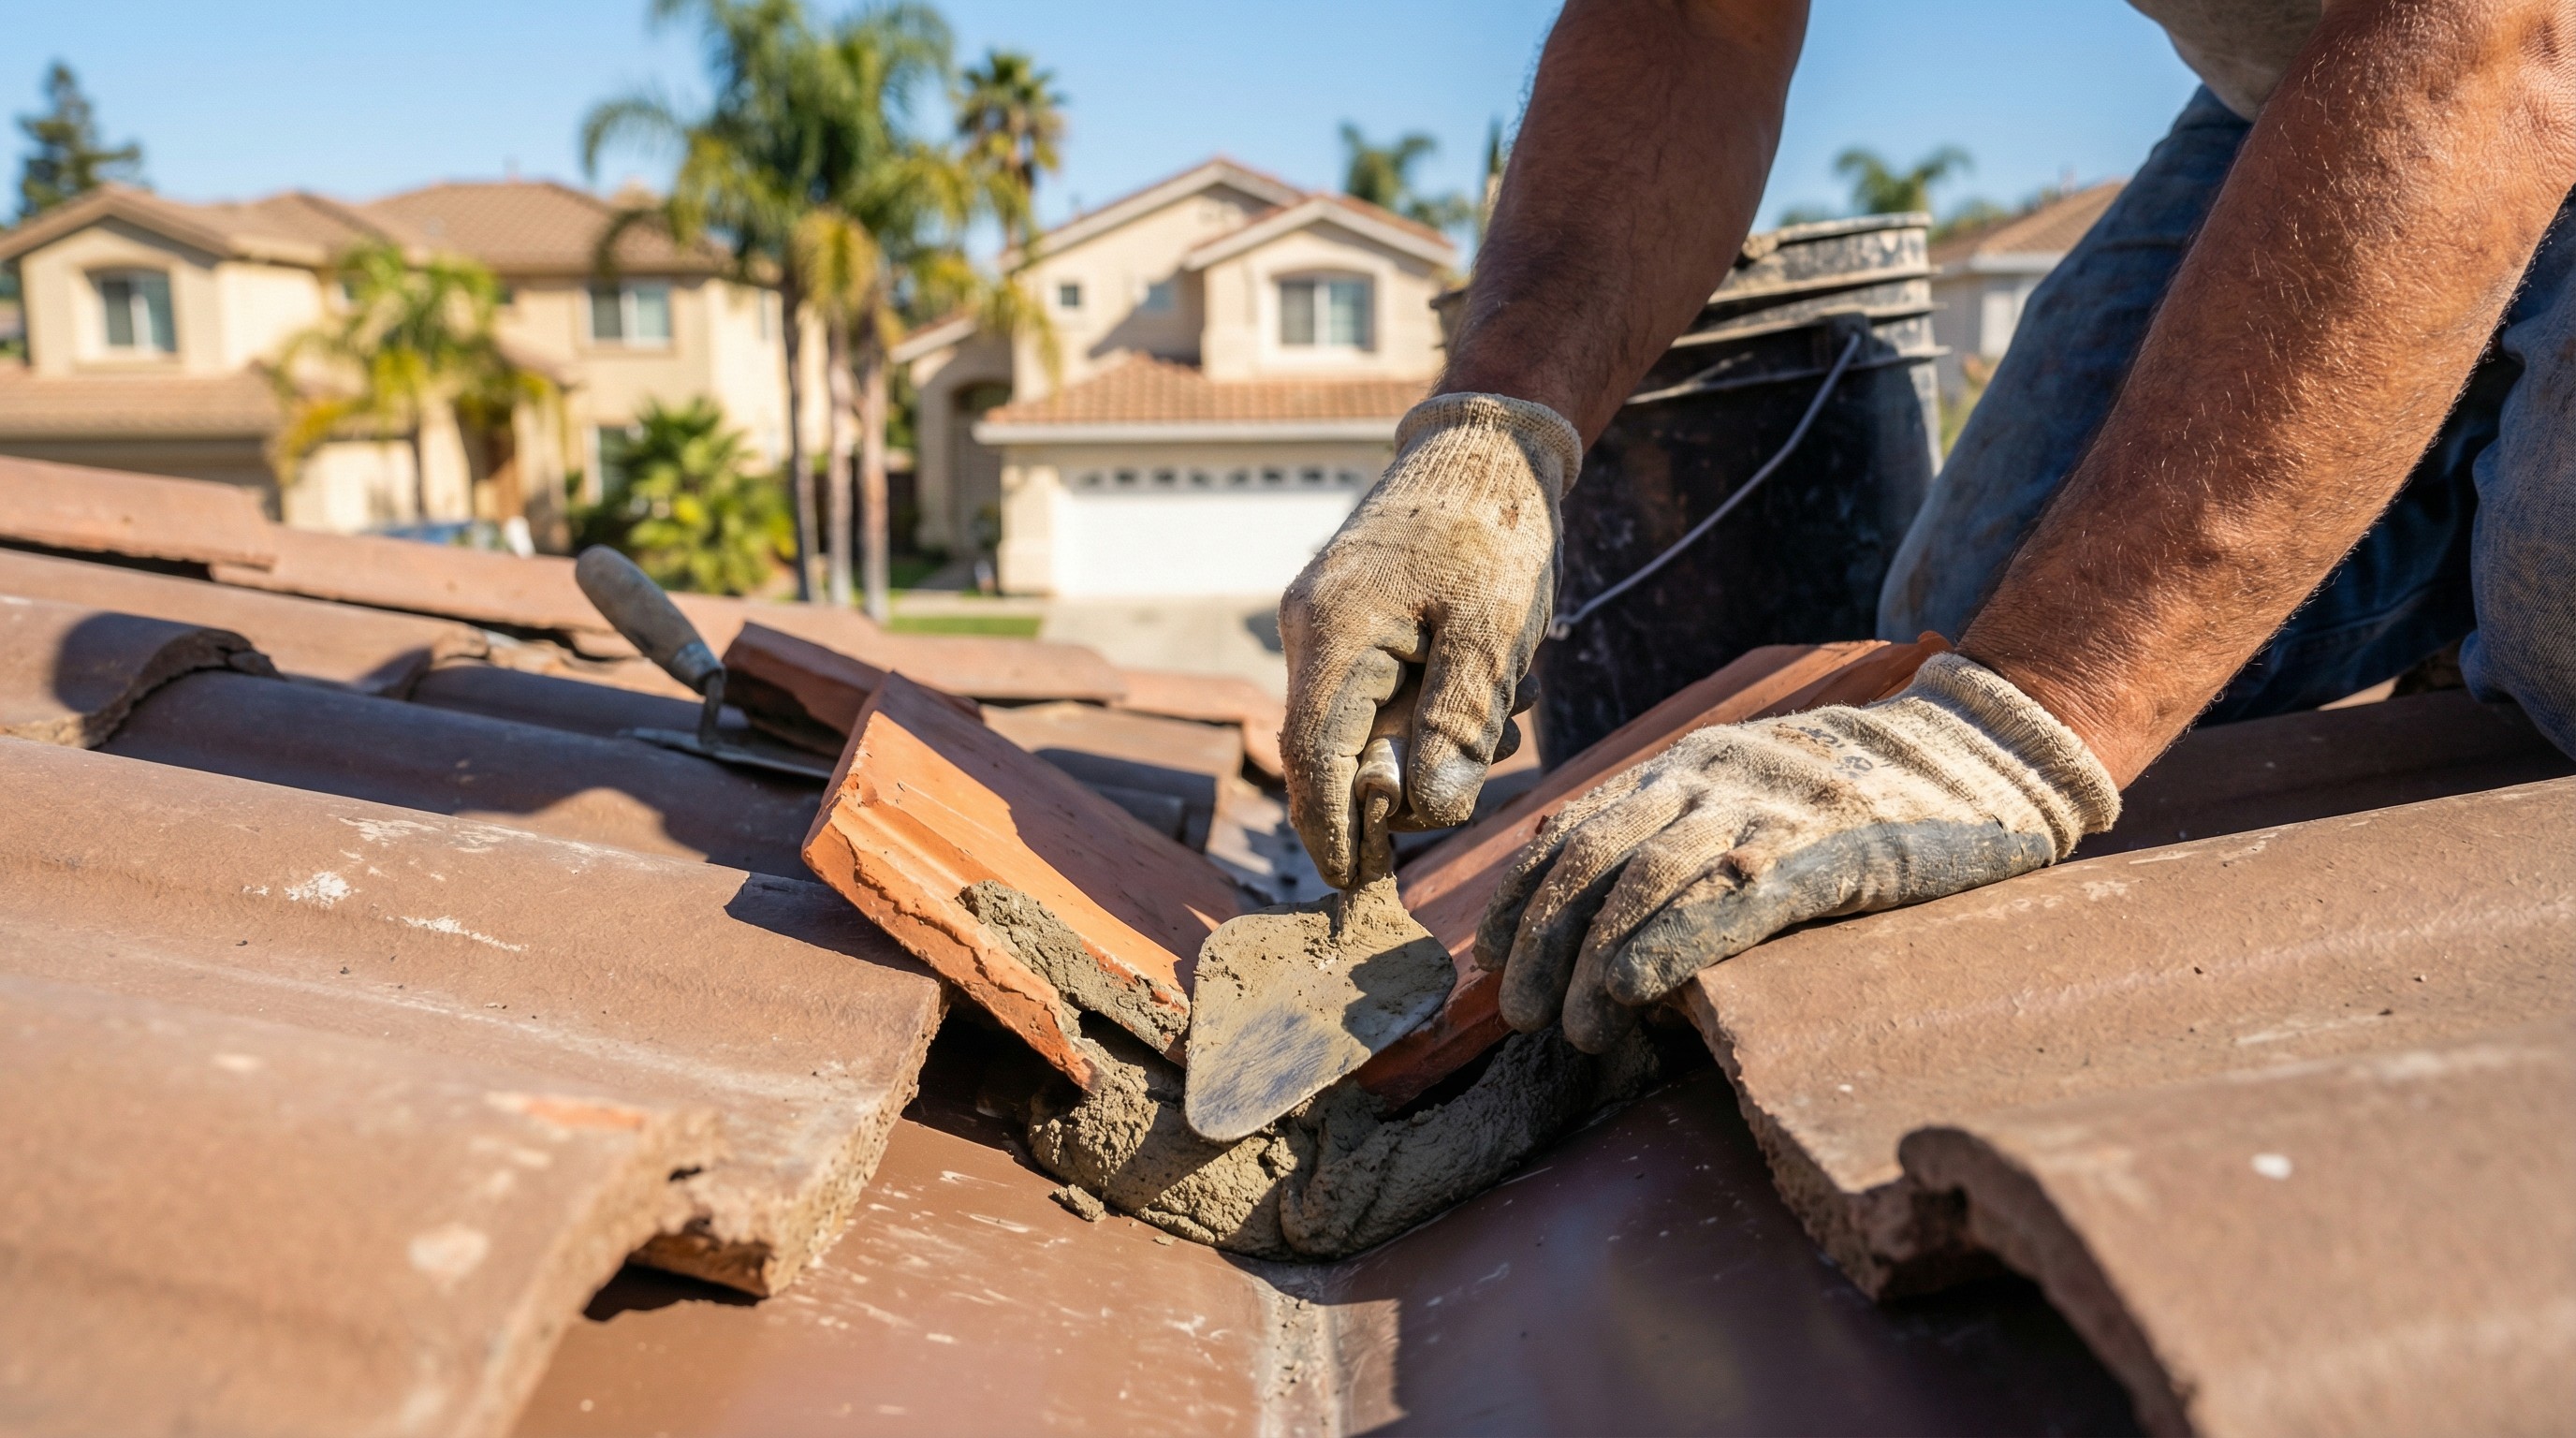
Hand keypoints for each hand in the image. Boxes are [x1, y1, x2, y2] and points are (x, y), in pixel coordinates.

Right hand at [1279, 393, 1582, 888]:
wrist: (1495, 440)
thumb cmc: (1497, 530)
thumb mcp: (1492, 636)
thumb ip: (1455, 729)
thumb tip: (1422, 816)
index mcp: (1333, 632)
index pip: (1311, 759)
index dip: (1330, 831)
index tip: (1354, 887)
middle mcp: (1312, 627)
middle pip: (1333, 748)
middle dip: (1399, 784)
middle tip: (1475, 782)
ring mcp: (1329, 619)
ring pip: (1363, 721)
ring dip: (1431, 738)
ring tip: (1510, 703)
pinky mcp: (1356, 614)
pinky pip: (1380, 687)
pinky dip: (1432, 703)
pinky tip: (1497, 678)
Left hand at [1475, 654, 2120, 1051]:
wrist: (1982, 756)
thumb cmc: (1863, 794)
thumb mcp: (1753, 786)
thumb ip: (1677, 825)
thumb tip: (1591, 894)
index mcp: (1689, 766)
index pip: (1572, 829)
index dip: (1518, 899)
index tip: (1487, 959)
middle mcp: (1714, 779)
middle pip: (1592, 861)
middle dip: (1540, 944)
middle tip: (1517, 1015)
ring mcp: (1769, 812)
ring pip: (1645, 881)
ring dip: (1593, 965)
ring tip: (1574, 1031)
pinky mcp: (1829, 853)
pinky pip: (1732, 900)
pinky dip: (1670, 944)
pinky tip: (1634, 989)